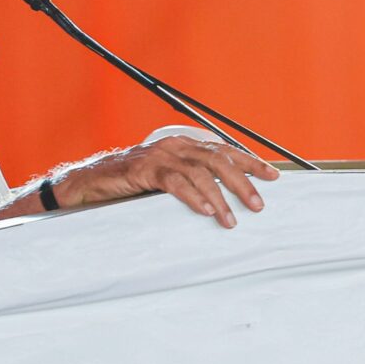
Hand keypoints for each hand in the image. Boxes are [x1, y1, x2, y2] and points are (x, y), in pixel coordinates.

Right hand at [52, 135, 278, 227]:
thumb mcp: (167, 179)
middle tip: (259, 204)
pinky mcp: (143, 170)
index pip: (224, 150)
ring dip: (220, 197)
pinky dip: (192, 196)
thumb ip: (191, 181)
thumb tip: (224, 199)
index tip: (273, 176)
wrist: (91, 181)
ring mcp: (159, 155)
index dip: (249, 161)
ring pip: (199, 172)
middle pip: (217, 160)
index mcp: (184, 145)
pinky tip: (205, 210)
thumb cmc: (132, 183)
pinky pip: (174, 182)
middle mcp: (175, 145)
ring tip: (232, 219)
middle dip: (242, 181)